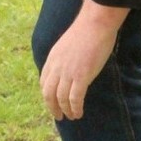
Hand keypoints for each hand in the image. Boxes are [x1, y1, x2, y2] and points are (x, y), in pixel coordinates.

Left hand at [39, 0, 128, 120]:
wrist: (95, 24)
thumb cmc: (87, 31)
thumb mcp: (67, 44)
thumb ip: (64, 57)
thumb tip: (69, 67)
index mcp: (52, 59)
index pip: (44, 82)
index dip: (47, 95)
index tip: (52, 102)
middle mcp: (56, 67)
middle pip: (48, 94)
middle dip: (52, 107)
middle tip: (58, 116)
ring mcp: (68, 72)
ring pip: (61, 99)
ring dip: (65, 111)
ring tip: (72, 117)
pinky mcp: (81, 76)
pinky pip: (75, 98)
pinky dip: (76, 108)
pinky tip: (79, 113)